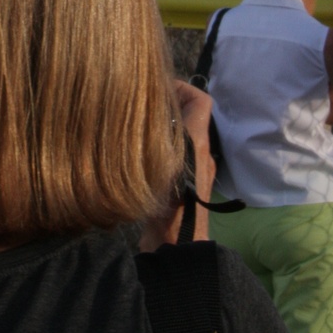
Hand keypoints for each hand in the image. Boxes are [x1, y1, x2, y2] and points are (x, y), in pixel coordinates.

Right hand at [138, 79, 215, 250]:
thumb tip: (149, 103)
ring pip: (180, 139)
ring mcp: (193, 173)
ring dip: (161, 129)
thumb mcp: (164, 158)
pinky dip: (157, 151)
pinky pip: (172, 159)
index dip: (182, 87)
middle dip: (166, 107)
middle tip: (137, 105)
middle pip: (189, 118)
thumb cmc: (172, 200)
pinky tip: (134, 156)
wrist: (176, 246)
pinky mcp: (182, 189)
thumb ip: (159, 129)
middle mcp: (200, 154)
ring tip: (132, 127)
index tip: (157, 86)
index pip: (201, 101)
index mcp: (198, 142)